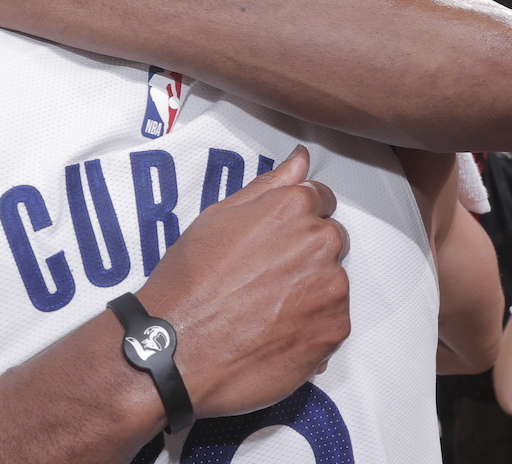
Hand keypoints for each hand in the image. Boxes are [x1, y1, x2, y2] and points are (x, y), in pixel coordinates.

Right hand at [135, 146, 349, 418]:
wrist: (176, 349)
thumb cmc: (189, 285)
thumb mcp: (218, 218)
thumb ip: (268, 187)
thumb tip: (299, 161)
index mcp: (292, 207)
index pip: (321, 199)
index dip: (297, 220)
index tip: (280, 239)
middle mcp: (320, 242)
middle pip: (331, 240)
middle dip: (306, 255)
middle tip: (264, 279)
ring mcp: (332, 288)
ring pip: (333, 282)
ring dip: (311, 291)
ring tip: (265, 309)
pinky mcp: (334, 329)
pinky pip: (333, 320)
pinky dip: (312, 327)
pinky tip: (275, 332)